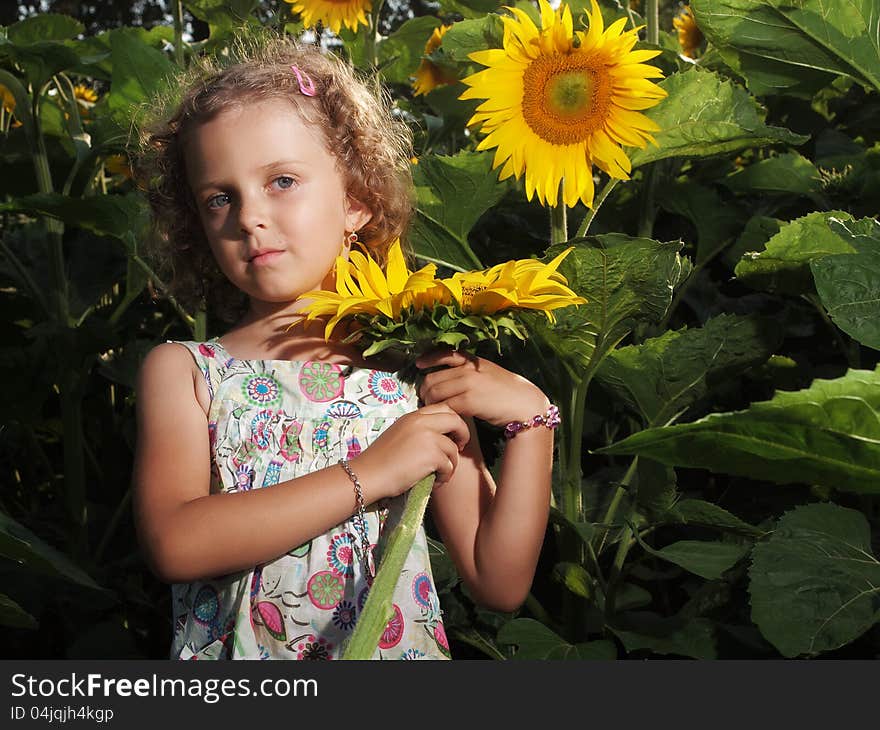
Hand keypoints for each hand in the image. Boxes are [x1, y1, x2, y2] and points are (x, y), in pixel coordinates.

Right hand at [350, 403, 469, 500]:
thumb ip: (418, 431)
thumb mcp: (399, 435)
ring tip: (439, 474)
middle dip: (463, 434)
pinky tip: (433, 482)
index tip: (452, 435)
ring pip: (453, 448)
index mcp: (412, 416)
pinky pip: (449, 465)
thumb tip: (441, 438)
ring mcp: (427, 437)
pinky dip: (445, 477)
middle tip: (459, 448)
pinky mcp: (431, 455)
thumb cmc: (380, 461)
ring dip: (451, 464)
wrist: (367, 475)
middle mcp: (421, 422)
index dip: (453, 421)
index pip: (443, 408)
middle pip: (455, 420)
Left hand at [416, 350, 549, 427]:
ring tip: (432, 411)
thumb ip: (470, 372)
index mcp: (472, 361)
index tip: (418, 364)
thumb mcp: (488, 373)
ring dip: (429, 403)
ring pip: (434, 393)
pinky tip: (443, 419)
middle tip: (425, 400)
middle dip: (424, 391)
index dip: (428, 359)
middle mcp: (468, 370)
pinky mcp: (469, 401)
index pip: (444, 354)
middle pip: (431, 378)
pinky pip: (444, 406)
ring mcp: (468, 384)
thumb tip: (450, 379)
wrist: (525, 404)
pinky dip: (440, 414)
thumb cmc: (507, 392)